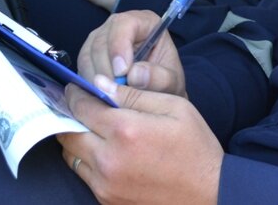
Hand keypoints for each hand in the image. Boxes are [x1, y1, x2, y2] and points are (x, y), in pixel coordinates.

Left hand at [58, 81, 221, 204]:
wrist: (209, 194)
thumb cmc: (195, 148)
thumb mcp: (174, 107)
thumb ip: (134, 94)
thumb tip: (100, 84)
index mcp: (126, 131)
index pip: (82, 107)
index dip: (76, 93)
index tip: (76, 87)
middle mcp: (109, 160)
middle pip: (68, 133)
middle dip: (71, 116)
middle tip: (81, 107)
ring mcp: (106, 184)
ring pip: (71, 156)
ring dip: (77, 139)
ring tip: (94, 129)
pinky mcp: (107, 200)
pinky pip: (84, 174)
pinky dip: (87, 160)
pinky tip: (107, 151)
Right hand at [79, 10, 185, 95]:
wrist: (157, 93)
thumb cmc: (166, 81)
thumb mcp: (172, 81)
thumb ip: (159, 77)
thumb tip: (135, 74)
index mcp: (144, 21)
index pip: (124, 24)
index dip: (119, 46)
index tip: (122, 72)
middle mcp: (118, 26)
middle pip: (101, 41)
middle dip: (105, 69)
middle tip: (114, 92)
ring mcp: (101, 39)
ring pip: (87, 55)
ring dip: (95, 79)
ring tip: (110, 98)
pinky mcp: (89, 56)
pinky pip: (81, 68)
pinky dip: (88, 84)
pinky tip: (101, 97)